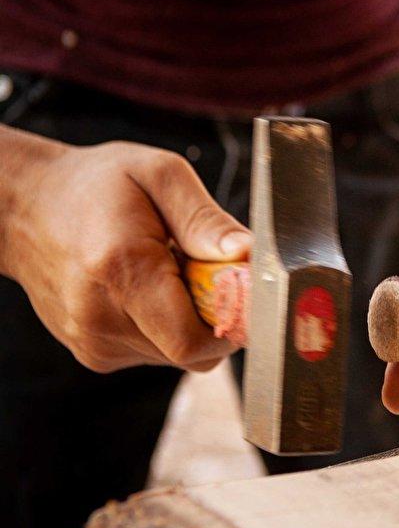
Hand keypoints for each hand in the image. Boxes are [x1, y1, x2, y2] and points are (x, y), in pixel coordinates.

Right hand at [2, 139, 250, 371]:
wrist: (25, 207)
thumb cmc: (98, 185)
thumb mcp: (159, 174)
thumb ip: (205, 219)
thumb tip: (244, 255)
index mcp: (121, 269)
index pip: (194, 340)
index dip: (231, 323)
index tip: (239, 289)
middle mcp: (101, 318)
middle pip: (192, 352)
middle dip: (215, 317)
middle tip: (201, 271)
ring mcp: (93, 342)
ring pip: (176, 353)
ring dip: (189, 319)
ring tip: (167, 273)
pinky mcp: (94, 353)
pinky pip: (155, 351)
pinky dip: (166, 325)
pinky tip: (147, 289)